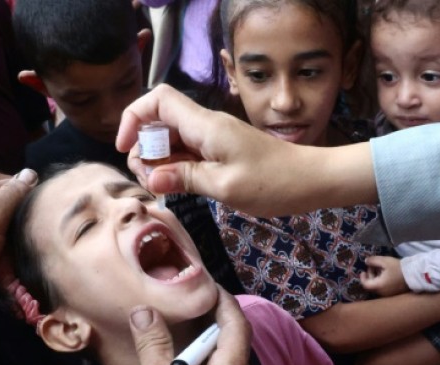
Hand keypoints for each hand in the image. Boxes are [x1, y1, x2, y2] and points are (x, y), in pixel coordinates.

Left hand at [0, 169, 37, 312]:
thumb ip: (12, 193)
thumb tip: (31, 172)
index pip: (13, 187)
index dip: (31, 197)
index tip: (49, 210)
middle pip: (13, 215)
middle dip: (25, 229)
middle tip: (42, 238)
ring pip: (9, 239)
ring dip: (18, 251)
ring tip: (32, 259)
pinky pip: (1, 257)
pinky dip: (8, 266)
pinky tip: (19, 273)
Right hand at [117, 85, 312, 215]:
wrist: (312, 180)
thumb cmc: (275, 183)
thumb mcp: (225, 187)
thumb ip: (185, 178)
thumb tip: (151, 177)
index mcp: (206, 126)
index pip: (157, 101)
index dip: (133, 118)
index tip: (126, 148)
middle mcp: (207, 126)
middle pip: (159, 122)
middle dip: (144, 148)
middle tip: (151, 181)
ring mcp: (214, 138)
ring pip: (171, 139)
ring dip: (159, 161)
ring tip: (164, 188)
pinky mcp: (222, 151)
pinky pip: (188, 152)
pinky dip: (177, 167)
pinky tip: (179, 187)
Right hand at [127, 286, 251, 364]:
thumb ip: (153, 342)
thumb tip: (144, 311)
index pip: (237, 326)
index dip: (225, 303)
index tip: (210, 288)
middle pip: (235, 344)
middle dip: (217, 322)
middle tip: (196, 306)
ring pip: (227, 364)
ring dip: (210, 346)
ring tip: (186, 334)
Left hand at [359, 255, 406, 295]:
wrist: (414, 274)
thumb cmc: (398, 268)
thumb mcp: (384, 261)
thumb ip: (373, 261)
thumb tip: (366, 261)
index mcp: (379, 286)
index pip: (365, 284)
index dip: (362, 278)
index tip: (363, 271)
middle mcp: (382, 292)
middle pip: (371, 285)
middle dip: (370, 276)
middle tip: (372, 267)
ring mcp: (388, 294)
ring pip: (377, 287)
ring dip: (376, 278)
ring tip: (380, 268)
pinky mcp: (394, 293)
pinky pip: (384, 288)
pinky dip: (382, 281)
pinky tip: (386, 274)